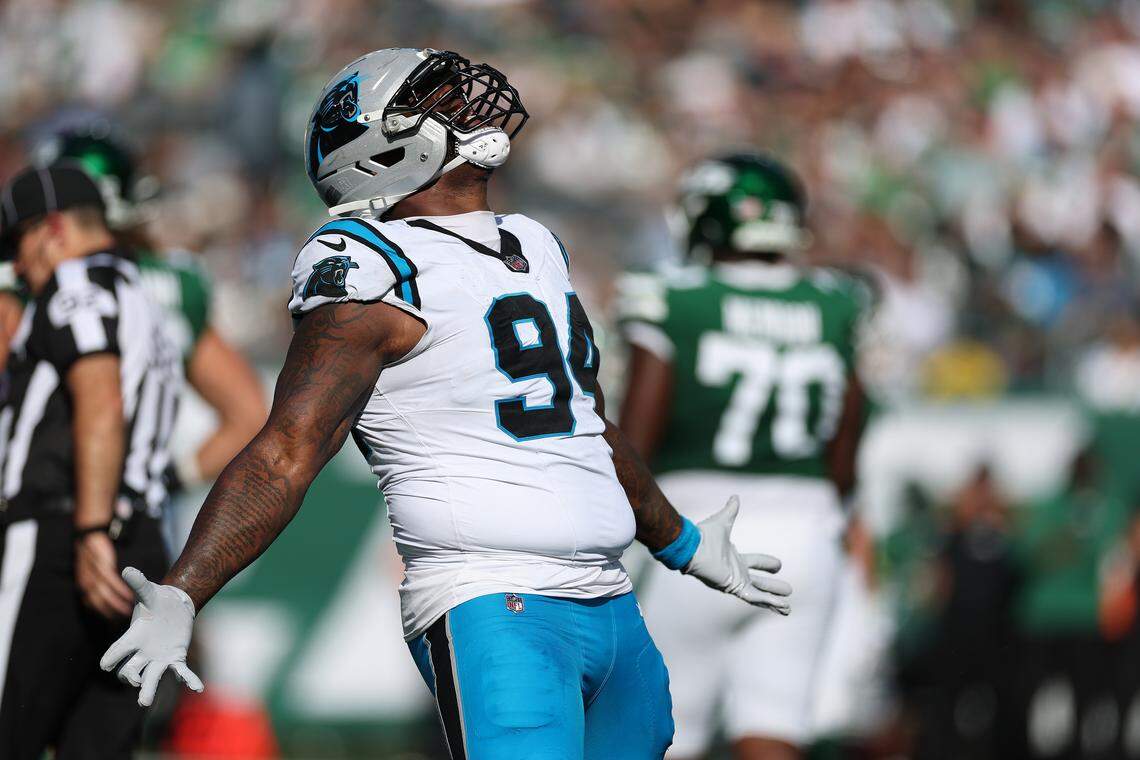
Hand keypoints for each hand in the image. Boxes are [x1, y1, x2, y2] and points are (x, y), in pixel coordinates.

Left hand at [75, 531, 133, 617]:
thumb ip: (97, 585)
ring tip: (130, 612)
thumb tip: (109, 598)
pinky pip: (112, 582)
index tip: (116, 622)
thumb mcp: (91, 572)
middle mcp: (87, 583)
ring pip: (105, 594)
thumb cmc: (92, 555)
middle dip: (111, 613)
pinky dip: (121, 590)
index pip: (93, 605)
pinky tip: (130, 596)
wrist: (88, 536)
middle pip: (98, 603)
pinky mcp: (102, 565)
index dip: (104, 614)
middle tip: (125, 621)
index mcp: (84, 586)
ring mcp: (94, 575)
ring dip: (117, 604)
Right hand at [100, 567, 203, 706]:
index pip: (118, 649)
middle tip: (135, 682)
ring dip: (148, 690)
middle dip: (130, 677)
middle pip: (131, 670)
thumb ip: (138, 583)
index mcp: (134, 636)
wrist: (174, 606)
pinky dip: (188, 679)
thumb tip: (128, 569)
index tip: (105, 665)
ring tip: (145, 703)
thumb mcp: (148, 591)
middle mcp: (143, 652)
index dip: (111, 657)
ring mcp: (158, 657)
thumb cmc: (157, 599)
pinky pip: (180, 672)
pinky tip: (198, 687)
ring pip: (151, 678)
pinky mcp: (175, 658)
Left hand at [683, 496, 792, 614]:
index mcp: (734, 558)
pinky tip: (782, 606)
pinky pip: (755, 598)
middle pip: (760, 582)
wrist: (693, 548)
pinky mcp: (735, 588)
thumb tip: (735, 496)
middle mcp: (736, 572)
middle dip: (773, 587)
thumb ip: (730, 510)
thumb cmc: (704, 537)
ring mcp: (736, 582)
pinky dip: (769, 602)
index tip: (779, 565)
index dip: (767, 563)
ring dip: (774, 600)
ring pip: (759, 594)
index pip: (755, 562)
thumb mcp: (723, 521)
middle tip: (789, 590)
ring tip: (788, 608)